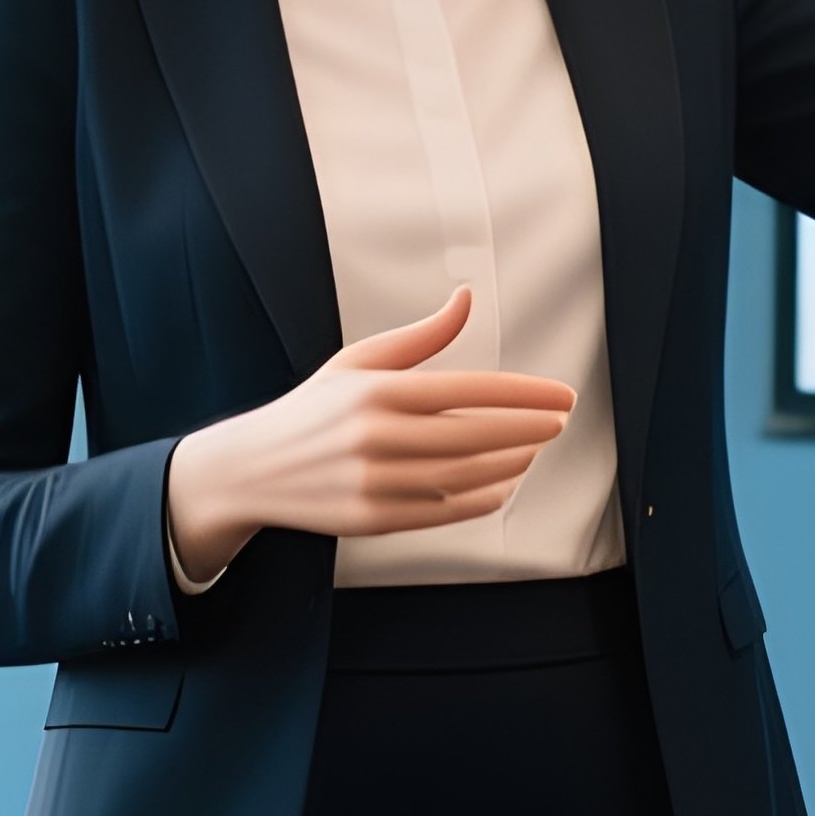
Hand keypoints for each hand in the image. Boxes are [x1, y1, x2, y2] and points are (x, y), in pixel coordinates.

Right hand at [169, 285, 574, 576]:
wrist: (253, 468)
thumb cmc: (314, 409)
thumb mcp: (358, 361)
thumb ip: (419, 337)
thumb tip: (466, 297)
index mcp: (375, 390)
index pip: (467, 390)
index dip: (523, 395)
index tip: (561, 396)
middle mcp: (374, 436)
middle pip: (474, 436)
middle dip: (528, 429)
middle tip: (559, 421)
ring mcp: (373, 481)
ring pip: (465, 477)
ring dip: (512, 463)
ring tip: (535, 448)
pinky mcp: (373, 518)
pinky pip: (445, 511)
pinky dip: (484, 498)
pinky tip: (506, 483)